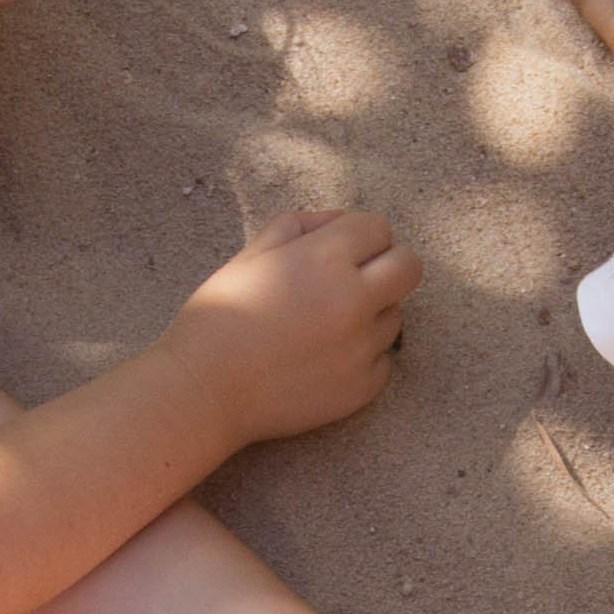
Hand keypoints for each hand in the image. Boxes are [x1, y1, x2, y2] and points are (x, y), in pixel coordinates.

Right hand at [161, 206, 418, 443]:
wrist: (203, 391)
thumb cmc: (217, 317)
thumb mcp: (249, 254)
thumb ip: (298, 226)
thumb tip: (336, 222)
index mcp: (324, 259)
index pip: (378, 228)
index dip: (357, 235)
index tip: (337, 250)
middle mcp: (354, 300)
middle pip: (410, 267)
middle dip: (387, 265)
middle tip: (354, 280)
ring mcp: (362, 347)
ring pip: (395, 316)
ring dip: (370, 314)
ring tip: (323, 327)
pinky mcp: (363, 387)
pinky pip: (382, 360)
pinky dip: (361, 356)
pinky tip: (322, 360)